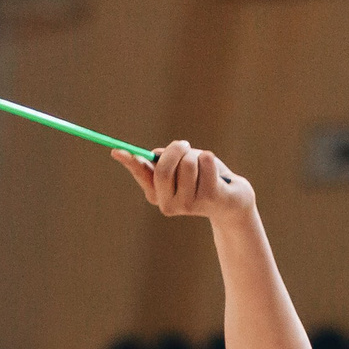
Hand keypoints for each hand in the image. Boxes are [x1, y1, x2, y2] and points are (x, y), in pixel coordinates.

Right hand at [113, 140, 253, 222]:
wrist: (231, 201)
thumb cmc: (201, 180)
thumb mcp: (179, 168)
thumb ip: (164, 162)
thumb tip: (148, 155)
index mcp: (158, 195)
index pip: (141, 175)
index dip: (130, 162)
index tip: (117, 150)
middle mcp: (170, 205)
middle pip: (164, 169)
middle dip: (176, 150)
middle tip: (184, 144)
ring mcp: (190, 204)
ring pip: (188, 163)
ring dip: (196, 156)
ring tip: (203, 166)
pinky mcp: (211, 198)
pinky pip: (206, 162)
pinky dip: (210, 160)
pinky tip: (216, 174)